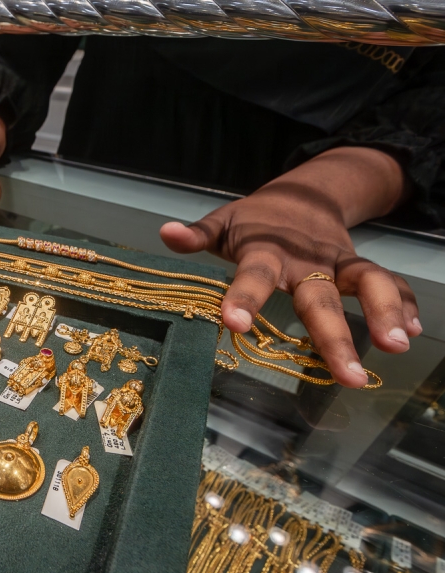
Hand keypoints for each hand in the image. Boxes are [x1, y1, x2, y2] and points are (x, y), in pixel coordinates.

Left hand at [160, 147, 419, 388]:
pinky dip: (403, 301)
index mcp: (266, 251)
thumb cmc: (254, 220)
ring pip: (366, 282)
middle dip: (334, 334)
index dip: (244, 298)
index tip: (234, 325)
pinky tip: (413, 330)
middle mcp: (306, 259)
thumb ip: (197, 234)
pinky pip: (387, 281)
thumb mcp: (222, 222)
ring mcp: (337, 261)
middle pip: (320, 296)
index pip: (254, 275)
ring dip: (384, 311)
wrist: (304, 192)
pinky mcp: (357, 265)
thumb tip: (166, 233)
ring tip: (397, 345)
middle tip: (349, 374)